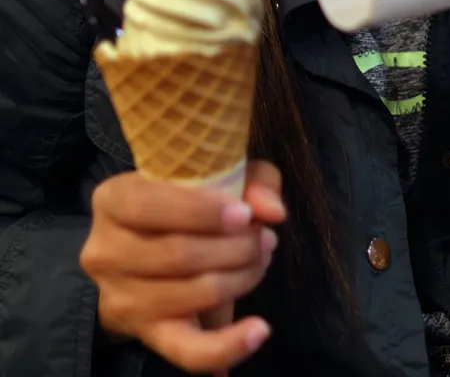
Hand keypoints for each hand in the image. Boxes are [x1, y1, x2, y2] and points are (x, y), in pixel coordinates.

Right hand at [81, 161, 285, 374]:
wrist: (150, 246)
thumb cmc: (188, 198)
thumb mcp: (217, 171)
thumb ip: (250, 179)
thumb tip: (272, 211)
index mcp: (112, 200)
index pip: (146, 205)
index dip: (199, 211)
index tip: (244, 214)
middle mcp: (105, 252)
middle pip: (176, 254)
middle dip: (235, 246)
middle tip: (265, 237)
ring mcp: (122, 298)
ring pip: (190, 295)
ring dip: (240, 278)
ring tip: (262, 259)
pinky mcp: (146, 334)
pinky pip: (186, 351)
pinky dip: (228, 345)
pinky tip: (259, 330)